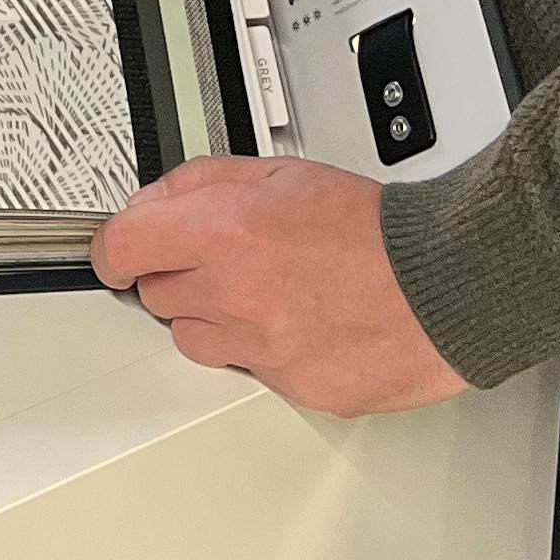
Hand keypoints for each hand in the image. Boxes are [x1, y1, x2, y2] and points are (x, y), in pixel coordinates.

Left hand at [92, 156, 467, 417]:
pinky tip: (300, 322)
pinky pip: (249, 372)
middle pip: (156, 296)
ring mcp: (262, 348)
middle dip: (178, 275)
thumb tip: (154, 201)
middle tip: (221, 259)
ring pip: (195, 340)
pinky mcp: (291, 388)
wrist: (445, 284)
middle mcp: (235, 294)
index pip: (123, 246)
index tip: (119, 251)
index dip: (114, 248)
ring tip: (265, 292)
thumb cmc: (374, 228)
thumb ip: (203, 181)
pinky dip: (263, 350)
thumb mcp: (281, 171)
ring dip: (213, 318)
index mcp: (226, 231)